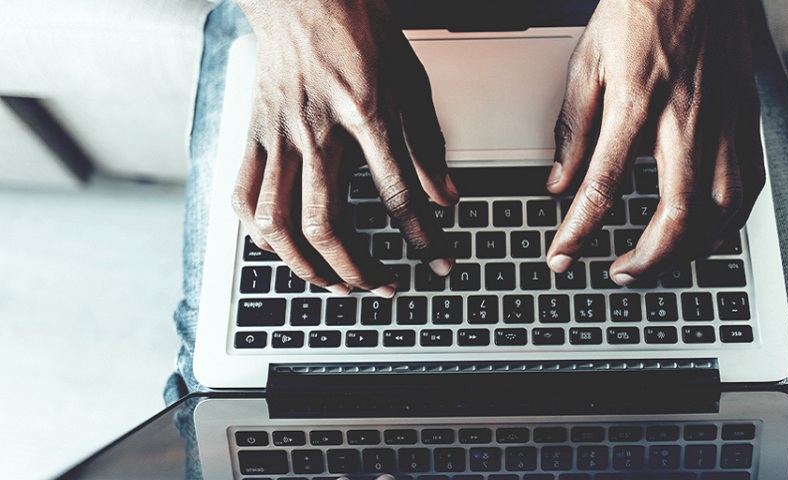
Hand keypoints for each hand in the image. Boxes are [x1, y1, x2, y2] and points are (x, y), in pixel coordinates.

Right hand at [232, 0, 457, 296]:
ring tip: (334, 282)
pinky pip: (243, 196)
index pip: (397, 195)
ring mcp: (276, 135)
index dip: (423, 238)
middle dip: (357, 269)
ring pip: (277, 221)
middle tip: (382, 285)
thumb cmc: (359, 30)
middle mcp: (316, 130)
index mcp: (365, 113)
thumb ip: (427, 142)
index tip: (440, 262)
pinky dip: (260, 234)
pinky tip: (283, 248)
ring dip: (306, 265)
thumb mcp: (410, 79)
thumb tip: (447, 196)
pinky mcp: (251, 134)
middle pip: (326, 222)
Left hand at [545, 0, 763, 283]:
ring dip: (689, 250)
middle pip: (678, 213)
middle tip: (618, 273)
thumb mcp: (588, 62)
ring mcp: (725, 119)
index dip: (580, 231)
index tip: (560, 257)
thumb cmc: (640, 7)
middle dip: (647, 259)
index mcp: (638, 100)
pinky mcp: (746, 116)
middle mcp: (687, 117)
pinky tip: (710, 235)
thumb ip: (574, 128)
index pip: (605, 184)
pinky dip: (729, 222)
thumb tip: (559, 183)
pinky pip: (749, 183)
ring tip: (658, 262)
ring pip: (722, 209)